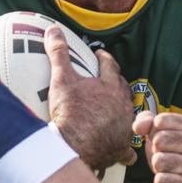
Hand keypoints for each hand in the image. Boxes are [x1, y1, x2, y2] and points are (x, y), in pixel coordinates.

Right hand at [45, 26, 135, 169]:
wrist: (74, 145)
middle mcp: (122, 105)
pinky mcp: (120, 146)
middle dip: (115, 82)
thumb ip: (59, 53)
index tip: (100, 55)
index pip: (110, 65)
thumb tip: (53, 31)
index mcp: (110, 86)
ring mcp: (123, 126)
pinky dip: (125, 148)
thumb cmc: (69, 112)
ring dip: (121, 109)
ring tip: (113, 108)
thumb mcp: (61, 79)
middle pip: (122, 88)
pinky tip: (124, 151)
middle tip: (106, 80)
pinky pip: (127, 148)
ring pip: (128, 113)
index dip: (105, 59)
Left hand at [132, 110, 181, 182]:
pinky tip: (171, 182)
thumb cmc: (175, 156)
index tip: (163, 141)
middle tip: (166, 157)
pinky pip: (161, 180)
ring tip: (169, 169)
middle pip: (160, 140)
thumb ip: (147, 121)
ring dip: (158, 167)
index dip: (154, 132)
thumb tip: (138, 127)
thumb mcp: (162, 134)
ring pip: (159, 161)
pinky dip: (160, 182)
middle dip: (156, 150)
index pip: (161, 121)